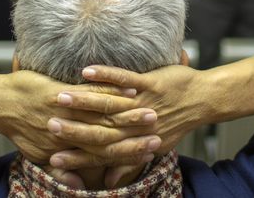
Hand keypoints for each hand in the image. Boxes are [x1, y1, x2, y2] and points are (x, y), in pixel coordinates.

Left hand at [0, 70, 161, 165]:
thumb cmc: (19, 127)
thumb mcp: (38, 153)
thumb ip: (60, 165)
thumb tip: (75, 181)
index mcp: (69, 147)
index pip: (106, 155)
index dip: (131, 154)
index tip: (152, 150)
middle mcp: (71, 132)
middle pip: (111, 137)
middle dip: (137, 137)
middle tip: (158, 135)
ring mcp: (66, 112)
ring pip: (105, 115)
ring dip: (130, 114)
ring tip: (151, 113)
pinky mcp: (59, 93)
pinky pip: (90, 91)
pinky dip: (111, 90)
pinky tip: (128, 90)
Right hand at [47, 64, 205, 173]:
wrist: (205, 99)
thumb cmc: (178, 122)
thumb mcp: (155, 146)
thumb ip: (128, 163)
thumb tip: (109, 183)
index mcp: (135, 142)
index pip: (100, 154)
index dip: (76, 158)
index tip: (53, 160)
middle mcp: (136, 126)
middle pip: (99, 131)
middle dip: (71, 129)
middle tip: (48, 125)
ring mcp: (143, 103)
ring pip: (107, 104)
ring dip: (82, 100)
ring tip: (59, 97)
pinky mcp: (150, 83)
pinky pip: (124, 78)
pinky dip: (105, 75)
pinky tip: (86, 71)